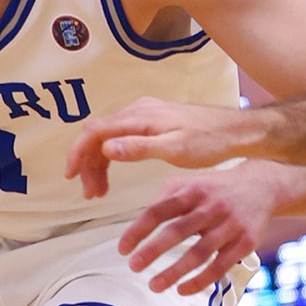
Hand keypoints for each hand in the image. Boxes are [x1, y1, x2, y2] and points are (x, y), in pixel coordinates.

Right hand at [66, 97, 263, 198]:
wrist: (234, 132)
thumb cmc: (209, 141)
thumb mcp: (175, 148)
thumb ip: (140, 148)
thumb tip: (107, 148)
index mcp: (140, 117)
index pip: (95, 130)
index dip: (78, 152)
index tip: (71, 176)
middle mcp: (137, 111)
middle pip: (97, 135)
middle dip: (88, 164)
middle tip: (90, 194)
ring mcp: (143, 115)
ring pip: (107, 138)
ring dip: (99, 164)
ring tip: (99, 192)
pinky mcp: (151, 122)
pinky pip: (120, 138)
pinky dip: (111, 158)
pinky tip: (112, 177)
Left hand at [118, 167, 277, 294]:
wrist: (262, 186)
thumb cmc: (214, 189)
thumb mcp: (190, 183)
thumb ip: (164, 199)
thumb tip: (138, 224)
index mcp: (191, 191)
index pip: (158, 211)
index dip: (138, 231)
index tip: (122, 250)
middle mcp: (211, 206)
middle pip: (177, 231)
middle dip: (152, 252)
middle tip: (133, 268)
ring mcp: (230, 225)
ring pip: (199, 253)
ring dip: (174, 272)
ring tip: (154, 286)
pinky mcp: (246, 242)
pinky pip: (220, 266)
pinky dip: (200, 281)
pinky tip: (182, 290)